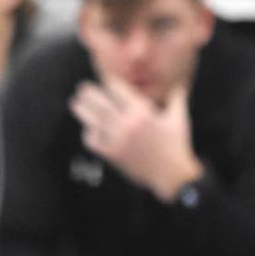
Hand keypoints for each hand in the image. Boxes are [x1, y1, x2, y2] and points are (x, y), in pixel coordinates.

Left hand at [70, 77, 201, 199]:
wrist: (172, 175)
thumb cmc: (176, 146)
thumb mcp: (179, 120)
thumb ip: (177, 99)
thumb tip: (179, 85)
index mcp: (142, 112)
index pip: (118, 90)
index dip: (109, 83)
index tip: (104, 80)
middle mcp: (127, 123)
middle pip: (100, 102)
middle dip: (89, 93)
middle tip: (81, 88)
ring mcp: (117, 139)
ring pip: (92, 120)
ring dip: (82, 110)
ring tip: (75, 104)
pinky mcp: (112, 154)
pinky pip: (92, 140)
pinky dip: (88, 133)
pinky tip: (89, 129)